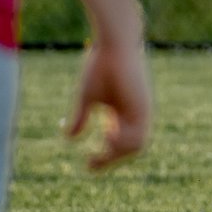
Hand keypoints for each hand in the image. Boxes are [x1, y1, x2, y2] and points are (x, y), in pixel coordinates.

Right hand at [65, 38, 152, 171]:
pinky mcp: (142, 105)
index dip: (106, 157)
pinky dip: (124, 141)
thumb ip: (80, 118)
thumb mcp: (87, 97)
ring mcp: (141, 111)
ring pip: (138, 144)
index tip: (87, 165)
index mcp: (124, 113)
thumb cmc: (100, 66)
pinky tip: (108, 138)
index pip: (121, 143)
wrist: (114, 45)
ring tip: (101, 150)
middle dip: (111, 159)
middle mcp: (136, 114)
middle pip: (131, 148)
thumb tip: (69, 139)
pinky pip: (138, 133)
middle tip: (91, 164)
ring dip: (118, 153)